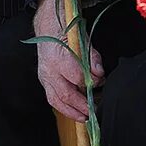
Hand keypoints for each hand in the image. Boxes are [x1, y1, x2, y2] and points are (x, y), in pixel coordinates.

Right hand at [33, 0, 103, 121]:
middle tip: (94, 111)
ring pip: (56, 100)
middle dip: (81, 105)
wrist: (48, 28)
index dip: (91, 82)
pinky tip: (76, 112)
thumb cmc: (66, 33)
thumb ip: (92, 58)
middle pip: (65, 93)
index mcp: (58, 56)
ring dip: (72, 112)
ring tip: (85, 118)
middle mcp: (48, 69)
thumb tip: (99, 73)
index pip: (76, 76)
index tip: (100, 81)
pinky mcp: (44, 81)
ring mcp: (44, 77)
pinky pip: (53, 98)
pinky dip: (65, 108)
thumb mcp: (83, 40)